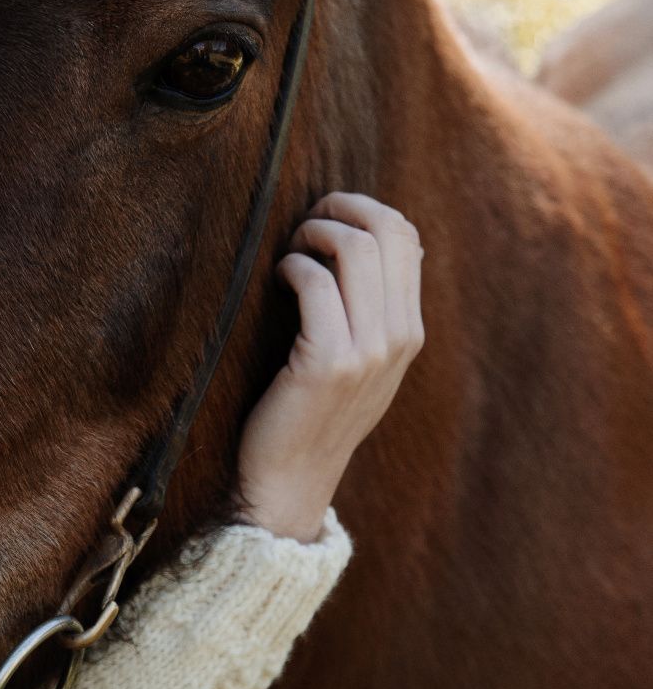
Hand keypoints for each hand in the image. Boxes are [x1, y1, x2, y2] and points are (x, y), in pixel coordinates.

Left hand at [236, 192, 424, 542]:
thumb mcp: (362, 361)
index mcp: (409, 331)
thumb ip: (375, 309)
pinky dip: (292, 266)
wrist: (291, 480)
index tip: (326, 218)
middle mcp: (399, 338)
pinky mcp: (328, 363)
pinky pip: (316, 283)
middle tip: (305, 224)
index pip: (408, 237)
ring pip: (356, 249)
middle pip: (388, 231)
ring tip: (290, 252)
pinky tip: (277, 279)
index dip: (364, 210)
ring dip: (314, 233)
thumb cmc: (312, 411)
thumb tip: (379, 240)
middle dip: (340, 208)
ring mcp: (369, 352)